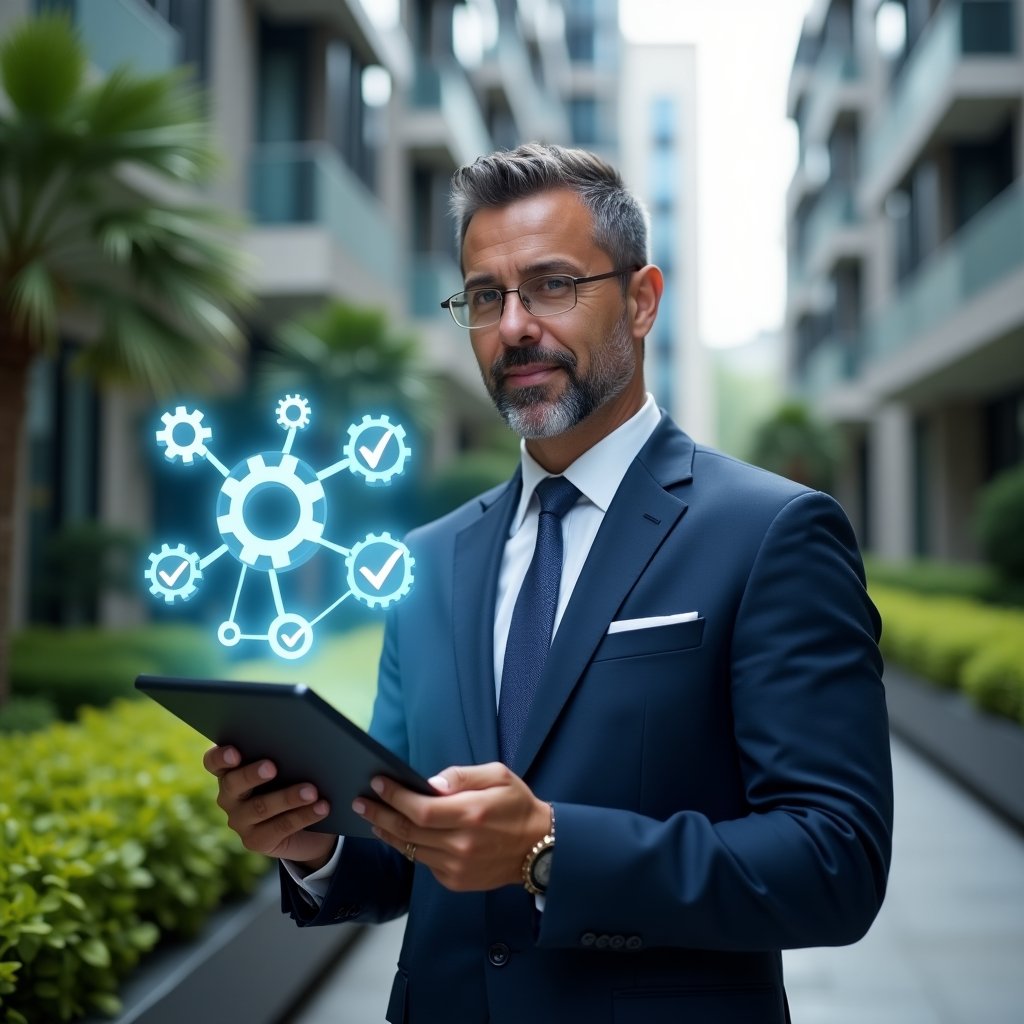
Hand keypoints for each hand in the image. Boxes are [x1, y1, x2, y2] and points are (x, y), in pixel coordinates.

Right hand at [203, 745, 336, 870]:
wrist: (306, 826)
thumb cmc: (294, 781)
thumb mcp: (288, 767)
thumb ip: (285, 755)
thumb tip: (305, 743)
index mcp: (230, 771)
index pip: (214, 762)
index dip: (220, 757)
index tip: (235, 752)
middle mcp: (229, 797)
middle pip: (233, 783)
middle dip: (252, 774)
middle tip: (272, 767)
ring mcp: (240, 821)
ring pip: (260, 807)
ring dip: (288, 797)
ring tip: (311, 791)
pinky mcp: (256, 841)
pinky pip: (280, 827)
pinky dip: (304, 815)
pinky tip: (322, 807)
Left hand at [355, 763, 550, 891]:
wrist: (539, 847)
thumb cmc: (517, 805)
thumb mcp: (498, 776)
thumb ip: (462, 776)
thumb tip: (430, 784)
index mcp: (471, 815)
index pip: (421, 809)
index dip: (395, 797)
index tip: (377, 784)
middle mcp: (461, 845)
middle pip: (408, 831)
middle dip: (380, 814)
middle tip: (361, 802)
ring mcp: (457, 867)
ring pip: (411, 850)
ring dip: (388, 833)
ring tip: (373, 818)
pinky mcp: (456, 881)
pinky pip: (424, 863)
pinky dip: (409, 848)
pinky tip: (400, 835)